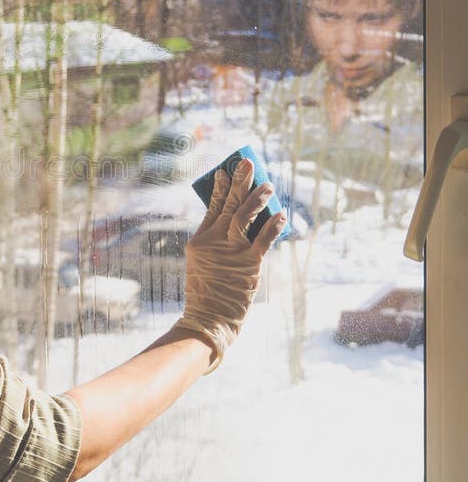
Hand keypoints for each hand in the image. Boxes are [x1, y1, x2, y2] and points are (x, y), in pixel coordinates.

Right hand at [175, 159, 285, 371]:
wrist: (210, 318)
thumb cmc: (206, 291)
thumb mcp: (200, 263)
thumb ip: (214, 242)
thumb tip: (232, 221)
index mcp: (200, 240)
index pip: (212, 206)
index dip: (219, 187)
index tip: (224, 171)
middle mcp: (215, 241)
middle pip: (229, 204)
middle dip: (239, 181)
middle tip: (248, 163)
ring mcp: (233, 251)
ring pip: (244, 215)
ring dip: (257, 198)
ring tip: (268, 185)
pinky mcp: (250, 263)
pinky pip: (264, 238)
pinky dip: (273, 225)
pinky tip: (281, 215)